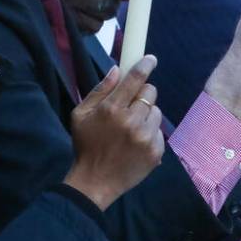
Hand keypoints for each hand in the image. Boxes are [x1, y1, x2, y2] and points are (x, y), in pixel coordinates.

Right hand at [65, 57, 164, 210]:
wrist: (95, 182)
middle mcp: (131, 121)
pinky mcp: (156, 151)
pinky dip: (150, 133)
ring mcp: (146, 137)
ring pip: (156, 111)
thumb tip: (117, 69)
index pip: (135, 79)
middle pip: (150, 92)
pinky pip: (159, 131)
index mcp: (111, 109)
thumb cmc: (86, 145)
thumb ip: (99, 90)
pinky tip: (136, 143)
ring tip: (132, 128)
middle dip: (142, 94)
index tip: (151, 59)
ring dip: (146, 115)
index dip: (145, 65)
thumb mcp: (80, 115)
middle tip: (131, 106)